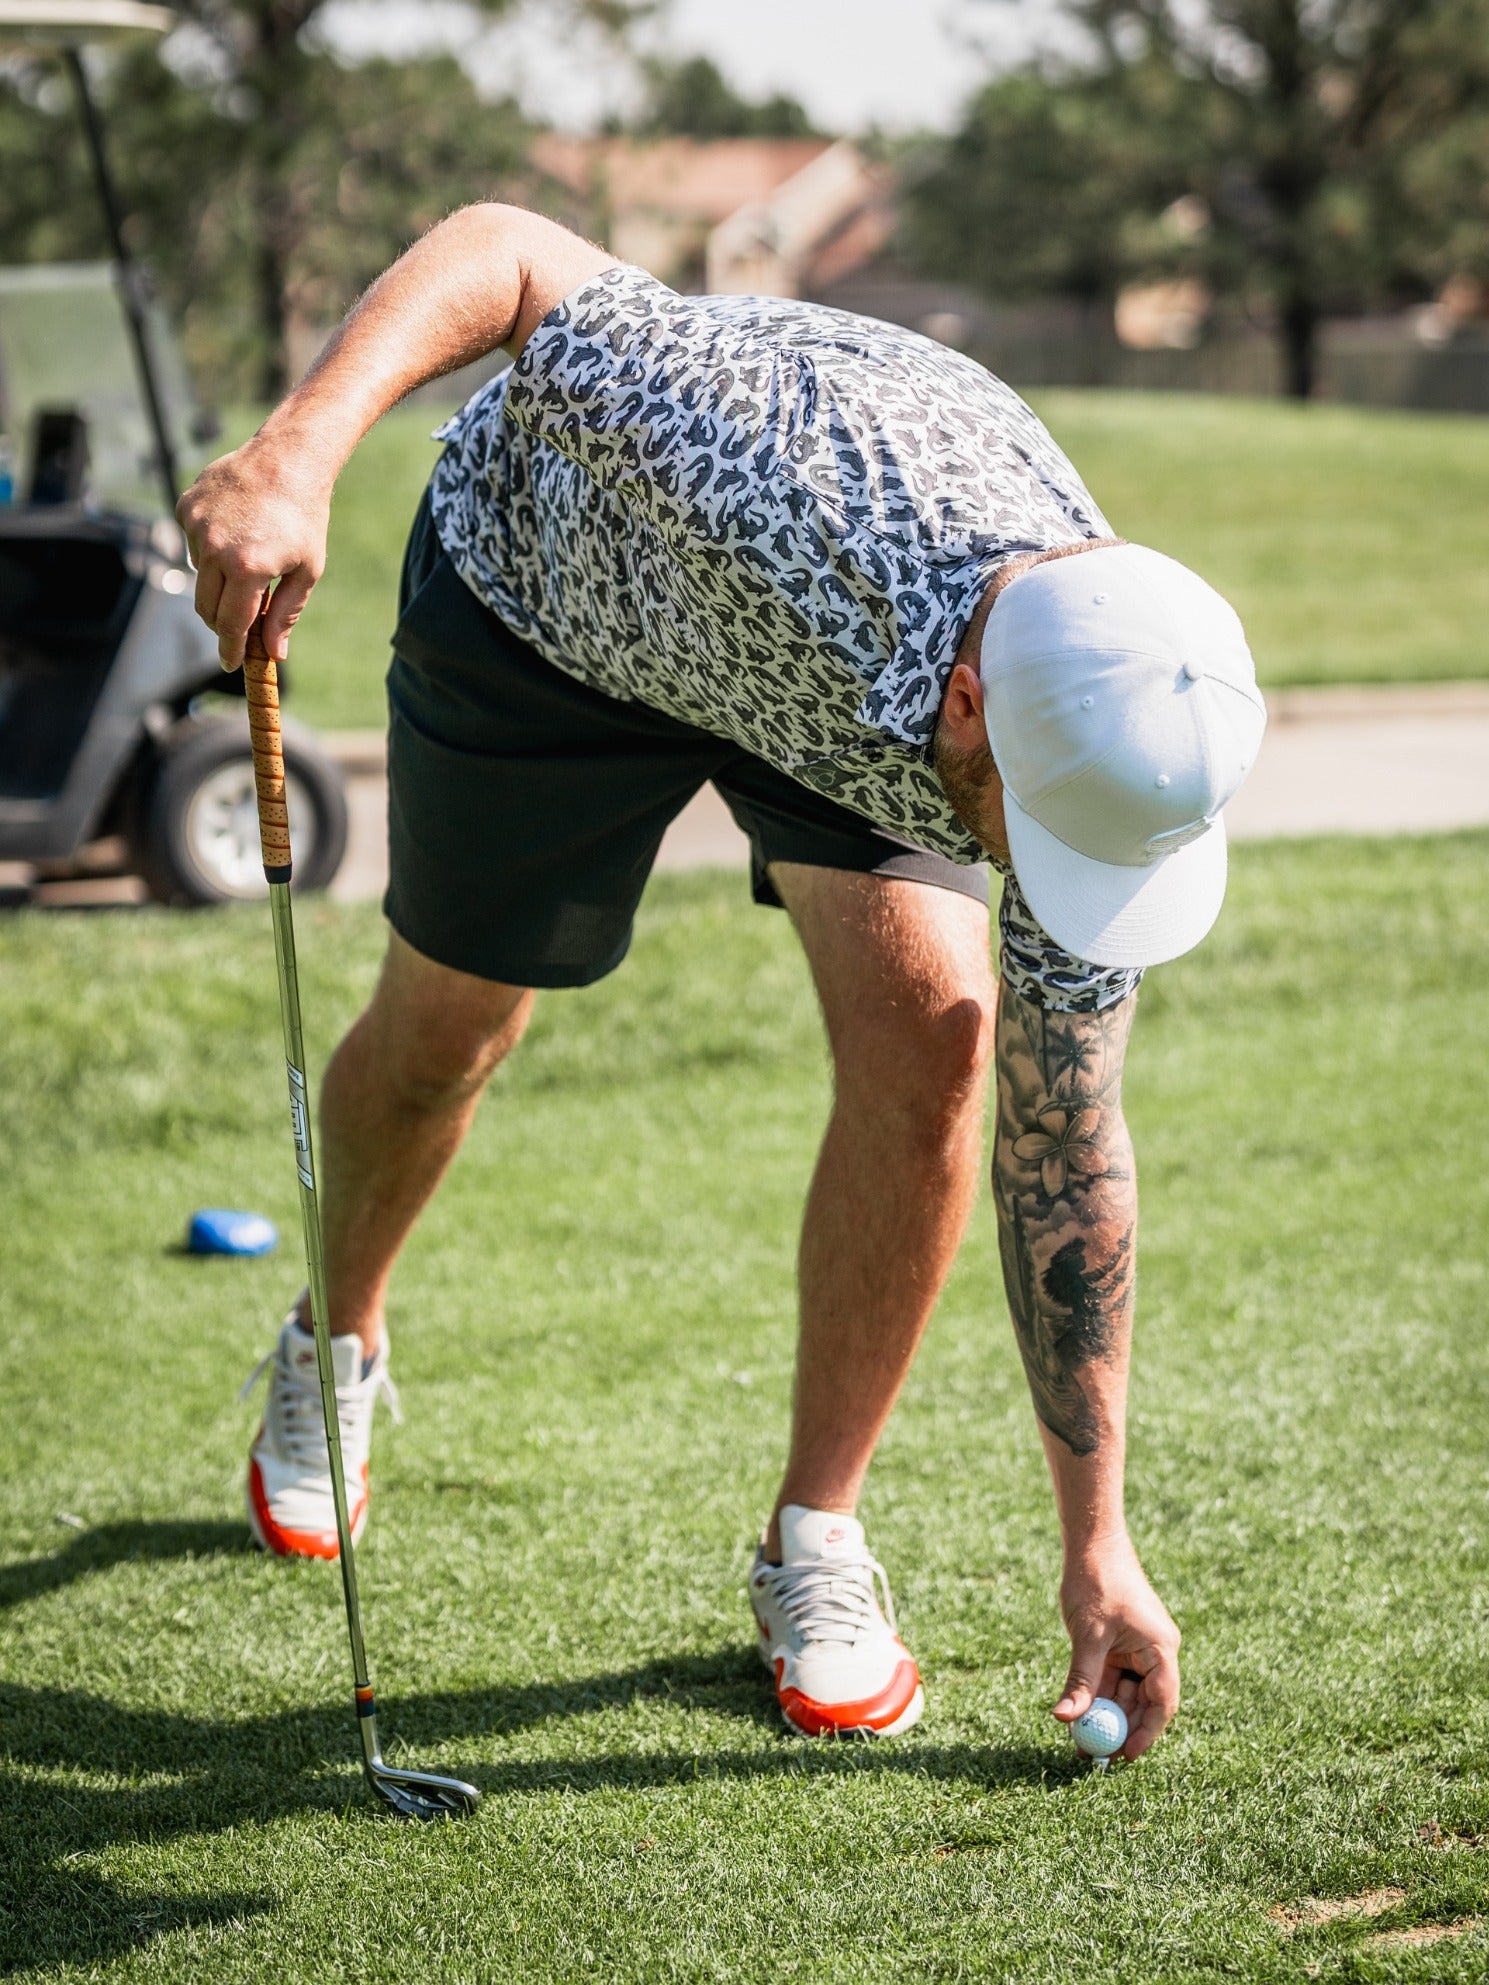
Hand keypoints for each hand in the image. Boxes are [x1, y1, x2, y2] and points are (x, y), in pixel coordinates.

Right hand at [176, 437, 330, 669]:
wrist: (286, 459)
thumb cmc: (304, 517)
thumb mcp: (306, 570)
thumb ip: (286, 613)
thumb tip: (273, 653)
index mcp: (247, 568)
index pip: (230, 624)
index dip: (230, 648)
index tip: (230, 664)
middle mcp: (215, 548)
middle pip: (206, 607)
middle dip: (222, 623)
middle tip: (240, 626)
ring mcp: (196, 526)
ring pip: (200, 574)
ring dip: (220, 579)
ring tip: (250, 556)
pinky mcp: (185, 507)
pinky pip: (193, 543)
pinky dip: (211, 548)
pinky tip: (235, 529)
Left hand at [1055, 1539, 1179, 1760]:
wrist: (1092, 1542)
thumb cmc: (1096, 1581)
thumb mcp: (1088, 1636)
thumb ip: (1081, 1680)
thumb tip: (1066, 1719)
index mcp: (1160, 1648)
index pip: (1162, 1702)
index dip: (1146, 1733)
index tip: (1124, 1757)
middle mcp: (1156, 1651)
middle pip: (1145, 1702)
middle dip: (1121, 1728)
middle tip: (1095, 1756)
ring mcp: (1139, 1647)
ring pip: (1127, 1692)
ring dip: (1106, 1714)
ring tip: (1080, 1741)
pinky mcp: (1122, 1643)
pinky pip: (1115, 1678)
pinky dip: (1099, 1695)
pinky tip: (1078, 1713)